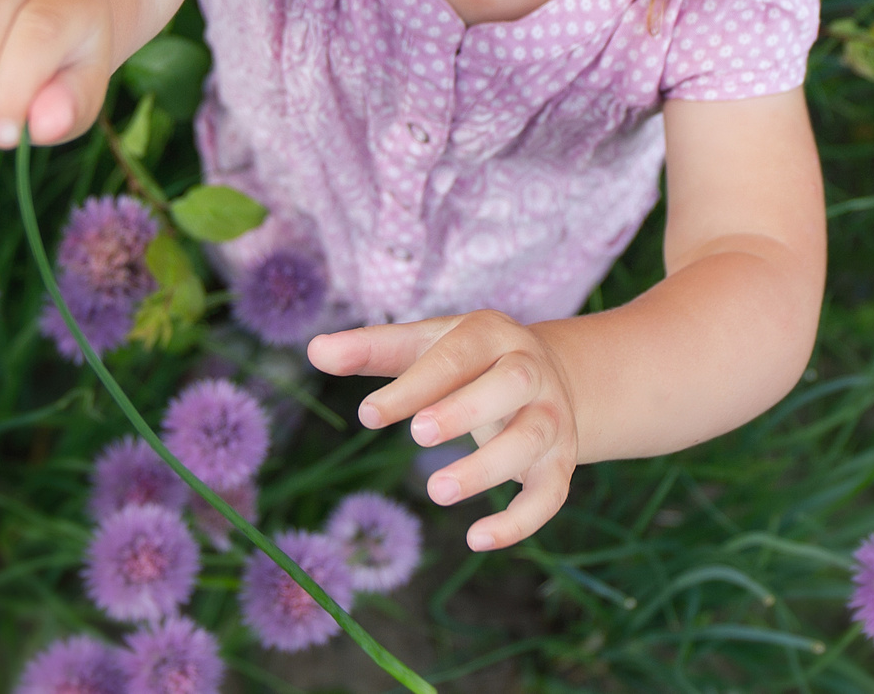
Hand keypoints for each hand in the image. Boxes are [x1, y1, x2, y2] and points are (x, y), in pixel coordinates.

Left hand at [309, 311, 579, 551]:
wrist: (550, 375)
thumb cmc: (468, 361)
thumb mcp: (424, 345)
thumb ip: (371, 349)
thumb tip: (314, 349)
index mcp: (492, 335)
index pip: (455, 356)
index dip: (414, 385)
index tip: (368, 415)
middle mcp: (530, 371)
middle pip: (510, 385)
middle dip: (466, 409)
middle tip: (417, 435)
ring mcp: (551, 417)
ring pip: (531, 440)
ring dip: (487, 467)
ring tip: (436, 490)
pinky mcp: (559, 462)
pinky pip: (550, 494)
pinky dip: (520, 521)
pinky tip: (476, 539)